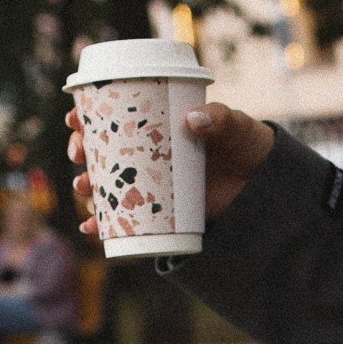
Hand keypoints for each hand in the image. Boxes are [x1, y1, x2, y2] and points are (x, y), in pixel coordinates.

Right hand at [66, 100, 273, 237]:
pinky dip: (105, 225)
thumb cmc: (249, 145)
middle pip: (101, 150)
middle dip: (81, 152)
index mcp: (158, 124)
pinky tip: (90, 229)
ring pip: (109, 184)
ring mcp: (153, 183)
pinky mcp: (163, 210)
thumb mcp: (236, 127)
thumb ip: (220, 119)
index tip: (74, 119)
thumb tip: (194, 120)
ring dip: (87, 187)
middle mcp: (149, 152)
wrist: (268, 183)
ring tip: (84, 188)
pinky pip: (127, 218)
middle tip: (78, 154)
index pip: (113, 114)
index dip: (87, 116)